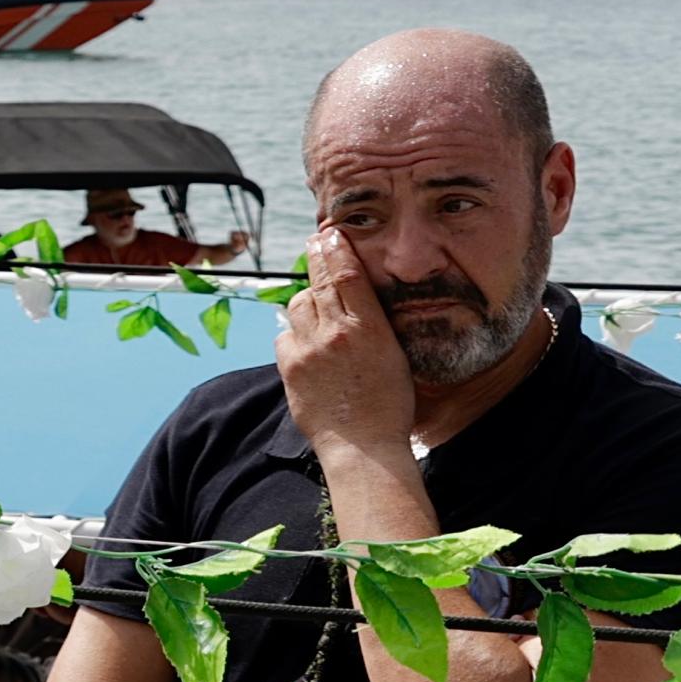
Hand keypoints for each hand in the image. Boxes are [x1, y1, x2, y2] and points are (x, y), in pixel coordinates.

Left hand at [276, 227, 419, 465]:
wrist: (363, 448)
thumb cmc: (390, 407)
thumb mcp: (395, 358)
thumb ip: (373, 327)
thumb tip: (355, 301)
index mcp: (370, 330)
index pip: (348, 275)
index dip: (337, 249)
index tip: (331, 232)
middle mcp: (335, 334)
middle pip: (320, 282)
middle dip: (318, 258)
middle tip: (316, 241)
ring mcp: (308, 350)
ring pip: (298, 305)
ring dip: (307, 299)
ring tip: (317, 302)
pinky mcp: (289, 367)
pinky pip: (285, 336)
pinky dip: (294, 333)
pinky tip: (306, 341)